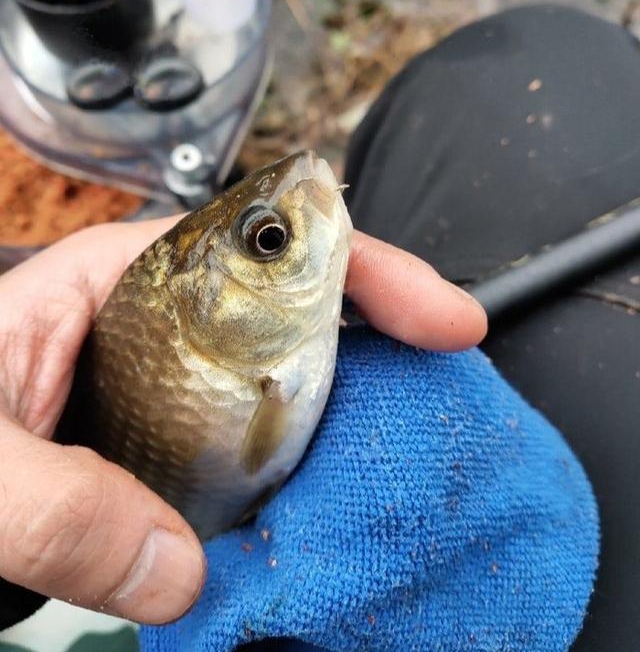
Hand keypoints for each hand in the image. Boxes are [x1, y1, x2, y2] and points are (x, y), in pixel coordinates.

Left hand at [0, 218, 485, 624]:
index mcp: (120, 284)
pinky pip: (251, 451)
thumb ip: (57, 502)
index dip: (364, 268)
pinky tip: (323, 502)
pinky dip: (296, 473)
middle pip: (294, 308)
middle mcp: (159, 326)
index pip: (262, 245)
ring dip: (345, 413)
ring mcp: (169, 390)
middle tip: (446, 373)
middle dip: (379, 335)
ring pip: (281, 384)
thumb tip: (179, 572)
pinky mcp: (165, 449)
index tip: (439, 317)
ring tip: (400, 444)